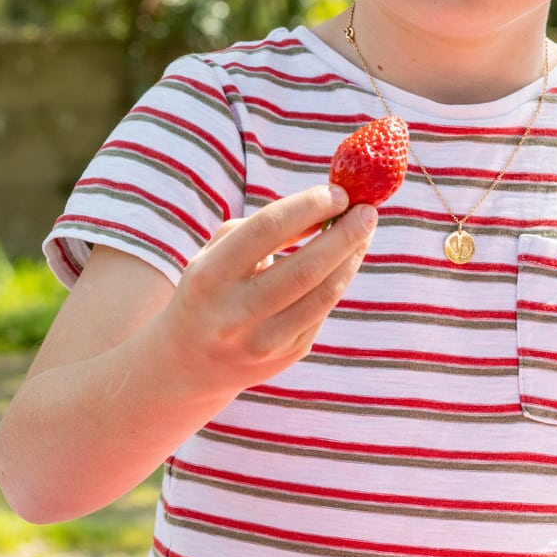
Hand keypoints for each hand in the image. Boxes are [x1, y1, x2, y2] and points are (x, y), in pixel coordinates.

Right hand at [158, 184, 376, 396]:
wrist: (190, 364)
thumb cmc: (209, 291)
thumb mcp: (217, 255)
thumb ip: (264, 228)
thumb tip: (326, 209)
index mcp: (210, 276)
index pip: (267, 230)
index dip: (308, 206)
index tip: (338, 191)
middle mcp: (236, 313)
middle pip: (305, 268)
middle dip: (344, 234)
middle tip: (367, 209)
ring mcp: (264, 340)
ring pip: (324, 294)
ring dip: (351, 257)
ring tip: (365, 231)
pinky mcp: (287, 355)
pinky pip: (322, 311)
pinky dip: (339, 280)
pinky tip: (346, 260)